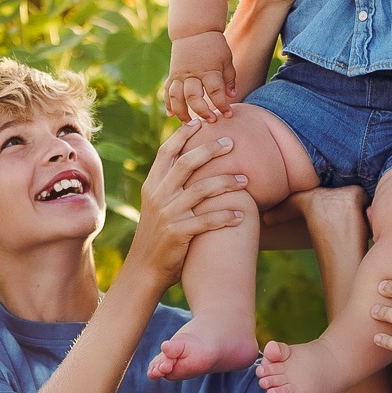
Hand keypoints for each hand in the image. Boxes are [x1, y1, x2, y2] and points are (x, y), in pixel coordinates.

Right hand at [126, 120, 246, 287]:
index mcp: (152, 186)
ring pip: (201, 189)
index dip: (183, 135)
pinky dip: (226, 216)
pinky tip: (242, 215)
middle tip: (232, 142)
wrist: (145, 270)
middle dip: (211, 149)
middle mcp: (158, 196)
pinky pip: (207, 220)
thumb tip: (191, 164)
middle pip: (187, 163)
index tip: (201, 122)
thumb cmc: (158, 236)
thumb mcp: (157, 206)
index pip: (167, 152)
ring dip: (227, 182)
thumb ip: (170, 186)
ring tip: (246, 180)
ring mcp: (167, 215)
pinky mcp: (178, 234)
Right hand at [165, 30, 236, 120]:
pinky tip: (171, 114)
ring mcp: (180, 75)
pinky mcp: (172, 75)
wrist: (194, 30)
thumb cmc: (214, 46)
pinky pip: (167, 91)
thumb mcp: (227, 60)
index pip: (215, 92)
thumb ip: (229, 79)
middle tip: (210, 121)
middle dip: (202, 111)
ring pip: (176, 97)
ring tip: (187, 124)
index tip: (228, 115)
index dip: (222, 105)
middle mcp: (193, 74)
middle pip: (193, 97)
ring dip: (181, 112)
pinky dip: (168, 103)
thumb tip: (232, 96)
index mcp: (209, 70)